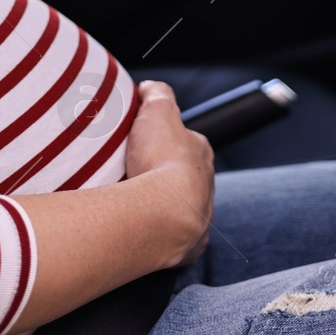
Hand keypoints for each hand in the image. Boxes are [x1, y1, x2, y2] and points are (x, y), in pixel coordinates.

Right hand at [125, 80, 214, 266]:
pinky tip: (137, 231)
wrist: (163, 214)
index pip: (186, 142)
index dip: (165, 139)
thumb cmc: (162, 161)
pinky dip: (156, 234)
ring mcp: (198, 218)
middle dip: (160, 176)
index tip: (144, 142)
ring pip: (177, 208)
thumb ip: (157, 94)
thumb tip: (150, 87)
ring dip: (158, 206)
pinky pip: (170, 238)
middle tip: (131, 174)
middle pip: (182, 177)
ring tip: (129, 204)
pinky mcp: (186, 246)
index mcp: (201, 154)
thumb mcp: (157, 112)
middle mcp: (206, 186)